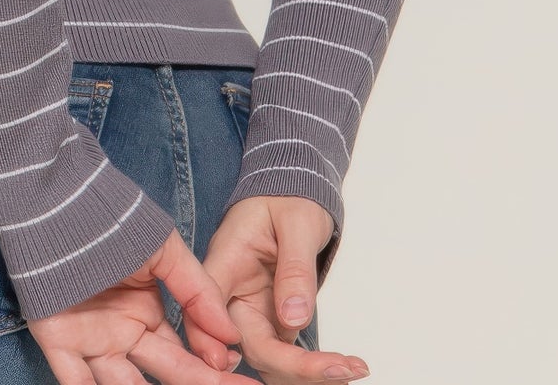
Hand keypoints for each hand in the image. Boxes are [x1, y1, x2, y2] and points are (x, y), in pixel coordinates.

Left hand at [26, 224, 245, 383]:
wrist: (59, 201)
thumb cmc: (112, 218)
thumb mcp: (163, 249)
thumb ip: (197, 290)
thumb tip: (232, 334)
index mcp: (147, 313)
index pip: (185, 352)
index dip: (210, 364)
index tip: (233, 367)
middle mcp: (122, 334)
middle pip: (165, 371)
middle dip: (199, 381)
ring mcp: (91, 342)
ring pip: (124, 384)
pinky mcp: (58, 343)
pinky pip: (75, 381)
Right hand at [201, 198, 369, 382]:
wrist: (294, 190)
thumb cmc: (288, 197)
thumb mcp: (297, 223)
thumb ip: (295, 269)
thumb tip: (294, 319)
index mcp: (225, 263)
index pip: (207, 312)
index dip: (221, 345)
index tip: (264, 361)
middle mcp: (233, 294)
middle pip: (246, 345)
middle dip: (291, 367)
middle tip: (340, 369)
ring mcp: (252, 310)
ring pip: (267, 359)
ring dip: (305, 374)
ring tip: (349, 369)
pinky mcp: (271, 320)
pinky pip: (285, 354)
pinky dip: (312, 366)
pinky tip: (343, 366)